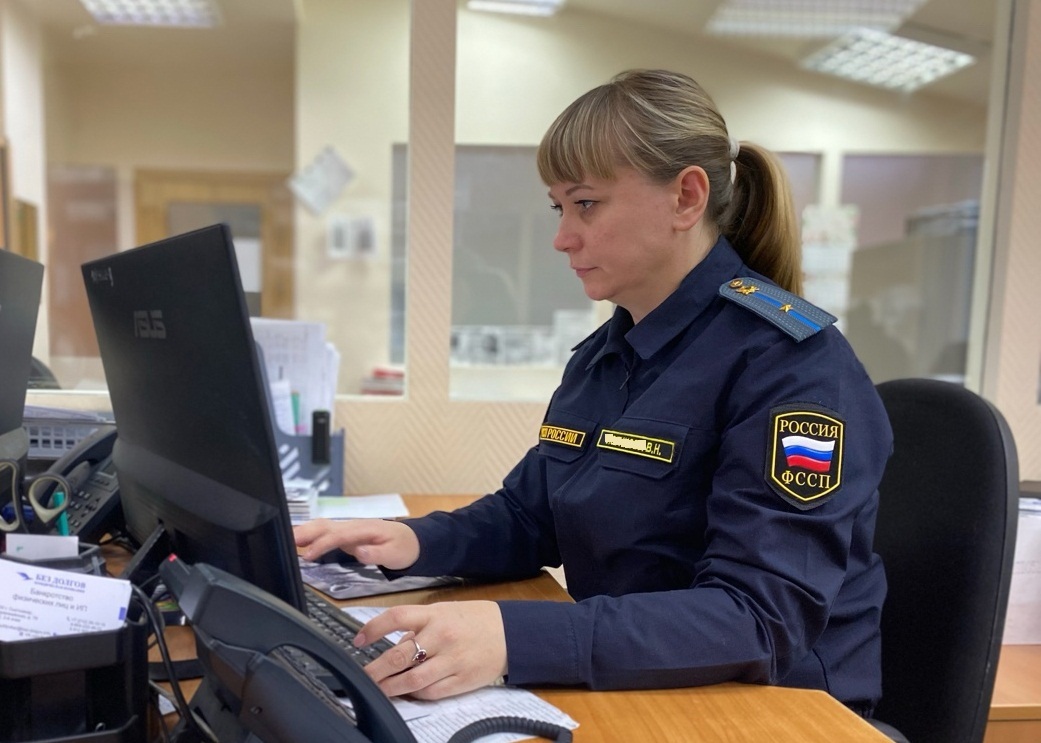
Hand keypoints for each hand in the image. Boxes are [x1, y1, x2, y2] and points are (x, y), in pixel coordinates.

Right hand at [293, 518, 419, 569]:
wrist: (413, 541)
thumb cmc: (403, 548)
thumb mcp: (395, 554)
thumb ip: (376, 554)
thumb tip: (358, 552)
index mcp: (364, 529)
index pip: (338, 535)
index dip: (321, 544)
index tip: (307, 555)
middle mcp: (354, 526)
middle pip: (326, 525)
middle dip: (306, 531)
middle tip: (286, 542)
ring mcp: (349, 529)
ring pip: (323, 526)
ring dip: (305, 531)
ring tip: (286, 541)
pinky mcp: (347, 535)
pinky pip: (325, 532)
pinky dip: (310, 535)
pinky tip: (298, 542)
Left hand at [354, 602, 506, 699]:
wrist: (511, 633)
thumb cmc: (475, 619)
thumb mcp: (445, 611)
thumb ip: (420, 625)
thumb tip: (397, 644)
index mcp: (435, 615)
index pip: (396, 617)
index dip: (373, 629)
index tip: (359, 640)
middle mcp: (441, 637)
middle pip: (400, 656)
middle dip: (376, 670)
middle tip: (362, 677)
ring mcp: (451, 661)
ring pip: (412, 680)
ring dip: (390, 687)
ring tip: (378, 689)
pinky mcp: (460, 681)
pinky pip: (430, 692)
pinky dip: (415, 694)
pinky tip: (407, 692)